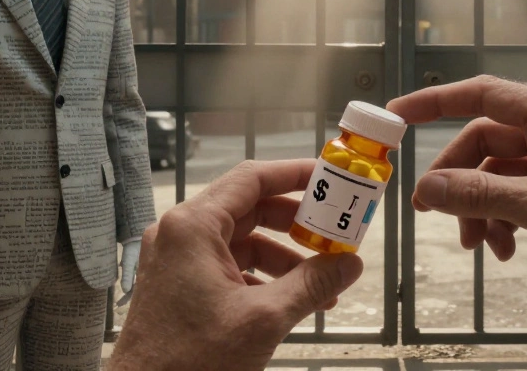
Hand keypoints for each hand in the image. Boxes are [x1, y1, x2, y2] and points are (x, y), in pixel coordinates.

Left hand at [109, 160, 362, 370]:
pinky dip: (261, 278)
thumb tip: (349, 264)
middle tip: (334, 232)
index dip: (294, 174)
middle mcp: (180, 235)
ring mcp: (176, 261)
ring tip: (321, 282)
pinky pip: (228, 267)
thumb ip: (312, 285)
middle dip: (296, 223)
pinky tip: (290, 302)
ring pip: (242, 242)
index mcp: (193, 227)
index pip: (251, 179)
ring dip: (284, 258)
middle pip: (249, 208)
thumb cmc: (188, 363)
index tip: (330, 179)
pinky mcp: (178, 286)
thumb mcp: (264, 319)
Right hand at [388, 75, 526, 334]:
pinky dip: (502, 220)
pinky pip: (516, 197)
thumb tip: (429, 187)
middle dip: (458, 177)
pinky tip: (504, 250)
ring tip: (477, 245)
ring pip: (498, 174)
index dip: (436, 102)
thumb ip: (482, 194)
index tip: (398, 115)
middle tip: (430, 208)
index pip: (482, 95)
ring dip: (479, 207)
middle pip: (485, 142)